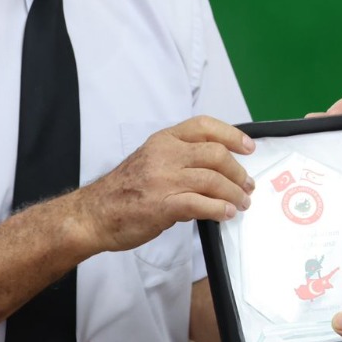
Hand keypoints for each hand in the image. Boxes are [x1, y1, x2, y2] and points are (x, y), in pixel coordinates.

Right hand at [75, 116, 254, 252]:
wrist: (93, 215)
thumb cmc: (123, 190)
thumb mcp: (150, 160)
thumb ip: (180, 158)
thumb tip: (216, 169)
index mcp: (163, 140)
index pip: (204, 126)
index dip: (232, 134)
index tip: (248, 147)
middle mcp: (164, 155)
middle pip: (215, 154)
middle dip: (238, 171)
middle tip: (246, 185)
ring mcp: (163, 180)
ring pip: (212, 179)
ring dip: (234, 193)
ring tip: (241, 203)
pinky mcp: (162, 205)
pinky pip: (201, 204)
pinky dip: (219, 209)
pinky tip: (226, 214)